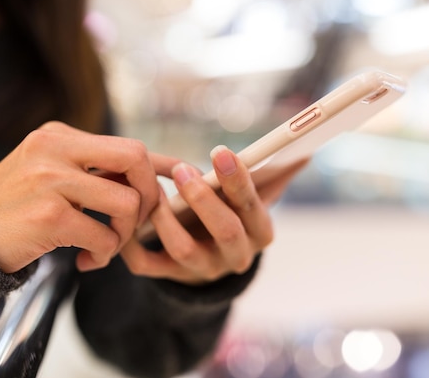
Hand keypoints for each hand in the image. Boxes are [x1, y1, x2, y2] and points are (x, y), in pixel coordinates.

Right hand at [0, 121, 159, 272]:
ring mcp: (50, 180)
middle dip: (148, 196)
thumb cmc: (19, 206)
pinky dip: (104, 255)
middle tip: (136, 223)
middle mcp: (55, 149)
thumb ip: (99, 169)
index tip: (181, 182)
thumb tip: (164, 169)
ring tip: (106, 246)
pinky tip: (86, 262)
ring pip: (125, 203)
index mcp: (60, 136)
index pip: (129, 146)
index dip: (161, 166)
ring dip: (125, 234)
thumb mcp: (54, 173)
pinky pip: (103, 237)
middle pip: (136, 160)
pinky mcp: (48, 216)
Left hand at [120, 146, 307, 283]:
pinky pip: (149, 266)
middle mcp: (236, 256)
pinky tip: (125, 218)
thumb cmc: (235, 215)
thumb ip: (276, 176)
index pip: (253, 206)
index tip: (220, 151)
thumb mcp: (256, 199)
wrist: (215, 260)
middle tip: (183, 169)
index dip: (238, 180)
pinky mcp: (172, 277)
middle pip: (225, 231)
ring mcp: (204, 269)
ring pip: (185, 249)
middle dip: (204, 199)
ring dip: (167, 219)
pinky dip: (132, 246)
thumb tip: (302, 152)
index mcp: (259, 232)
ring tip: (152, 191)